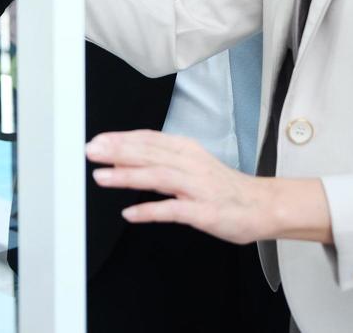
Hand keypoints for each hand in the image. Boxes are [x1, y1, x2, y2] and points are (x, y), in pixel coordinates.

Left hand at [86, 129, 332, 244]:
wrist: (261, 205)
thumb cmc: (223, 187)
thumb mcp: (191, 165)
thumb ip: (160, 161)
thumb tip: (124, 160)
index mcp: (186, 150)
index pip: (149, 139)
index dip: (122, 139)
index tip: (97, 140)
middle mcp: (190, 164)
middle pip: (149, 154)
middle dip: (118, 151)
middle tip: (91, 151)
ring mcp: (196, 187)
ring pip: (158, 176)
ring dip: (128, 175)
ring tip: (102, 176)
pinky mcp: (203, 211)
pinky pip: (173, 210)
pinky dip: (150, 210)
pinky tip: (130, 213)